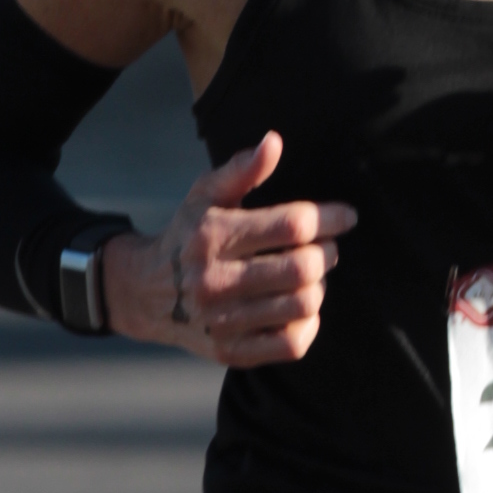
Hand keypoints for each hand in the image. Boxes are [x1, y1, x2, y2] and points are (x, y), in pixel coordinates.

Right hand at [103, 132, 354, 363]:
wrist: (146, 294)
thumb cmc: (189, 235)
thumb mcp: (205, 195)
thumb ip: (241, 169)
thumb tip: (273, 141)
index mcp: (213, 236)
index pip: (292, 226)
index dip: (330, 218)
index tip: (346, 217)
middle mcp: (215, 281)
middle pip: (302, 268)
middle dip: (327, 254)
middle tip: (326, 248)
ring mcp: (222, 321)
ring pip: (302, 305)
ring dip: (318, 287)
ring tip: (311, 276)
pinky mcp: (230, 351)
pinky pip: (291, 344)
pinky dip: (308, 324)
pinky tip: (301, 308)